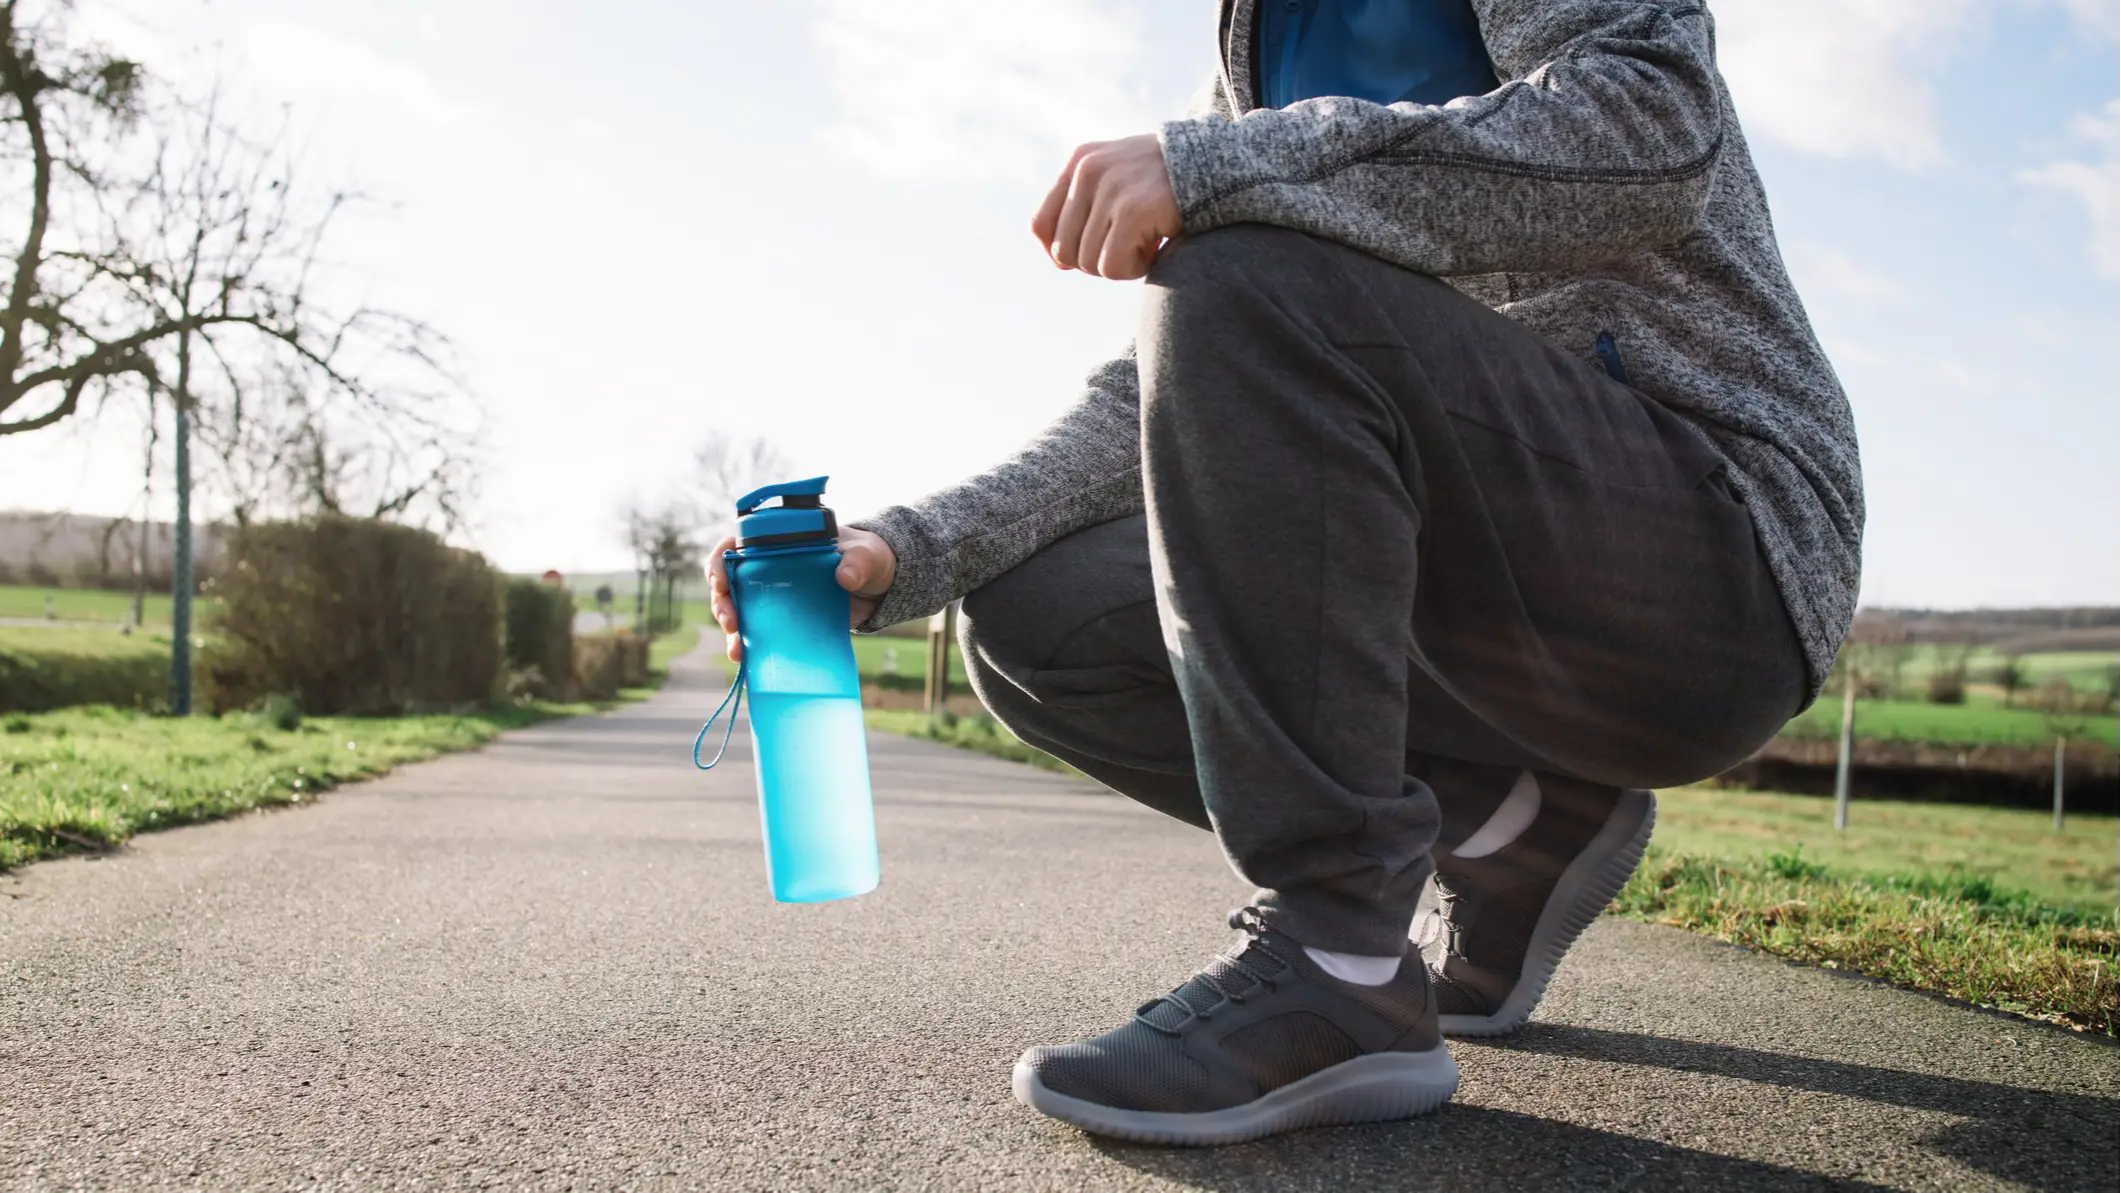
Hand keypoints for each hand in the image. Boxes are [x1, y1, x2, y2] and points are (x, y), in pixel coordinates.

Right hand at [708, 526, 897, 663]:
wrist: (878, 587)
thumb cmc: (867, 558)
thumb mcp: (867, 555)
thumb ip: (859, 561)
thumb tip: (844, 576)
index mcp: (778, 543)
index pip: (735, 544)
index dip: (721, 561)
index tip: (721, 580)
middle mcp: (767, 570)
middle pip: (729, 584)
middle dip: (723, 604)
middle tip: (732, 622)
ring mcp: (772, 598)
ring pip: (738, 612)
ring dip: (732, 632)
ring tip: (737, 651)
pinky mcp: (782, 622)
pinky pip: (758, 635)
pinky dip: (749, 649)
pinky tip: (747, 663)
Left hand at [1031, 134, 1182, 280]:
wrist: (1220, 165)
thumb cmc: (1169, 182)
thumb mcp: (1120, 178)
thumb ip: (1087, 207)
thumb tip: (1058, 261)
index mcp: (1080, 161)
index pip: (1040, 225)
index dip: (1058, 253)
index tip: (1090, 255)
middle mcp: (1088, 171)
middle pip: (1064, 251)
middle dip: (1096, 261)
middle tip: (1130, 247)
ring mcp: (1110, 189)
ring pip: (1088, 263)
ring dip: (1121, 265)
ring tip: (1148, 242)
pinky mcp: (1132, 210)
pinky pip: (1112, 267)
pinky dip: (1136, 268)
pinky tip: (1157, 247)